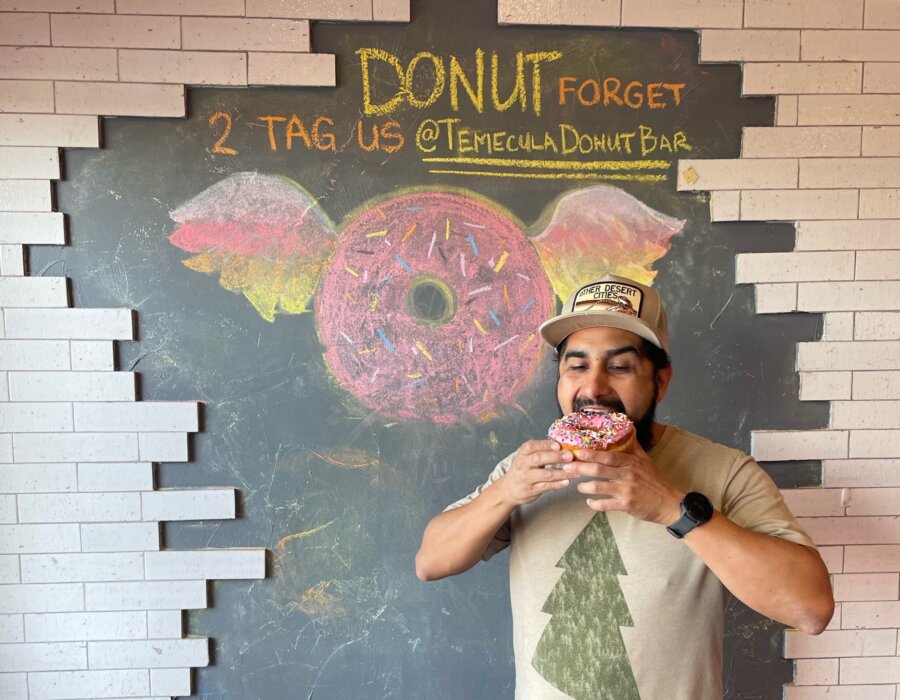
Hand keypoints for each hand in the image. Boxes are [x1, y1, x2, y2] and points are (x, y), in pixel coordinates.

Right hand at [498, 440, 573, 505]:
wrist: (509, 489)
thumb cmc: (523, 469)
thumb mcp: (526, 457)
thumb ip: (540, 450)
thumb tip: (563, 444)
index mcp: (523, 453)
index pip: (532, 446)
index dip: (546, 445)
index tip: (558, 445)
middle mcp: (523, 464)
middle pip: (539, 458)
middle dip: (556, 457)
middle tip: (570, 456)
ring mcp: (526, 478)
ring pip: (546, 474)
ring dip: (562, 473)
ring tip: (576, 471)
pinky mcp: (531, 490)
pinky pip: (546, 487)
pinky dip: (557, 484)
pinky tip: (567, 482)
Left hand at [561, 442, 684, 524]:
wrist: (670, 503)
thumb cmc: (655, 480)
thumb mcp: (645, 460)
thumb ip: (633, 446)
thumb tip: (628, 428)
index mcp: (631, 462)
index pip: (608, 456)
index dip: (591, 453)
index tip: (577, 452)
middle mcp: (627, 474)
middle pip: (599, 470)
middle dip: (580, 468)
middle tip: (567, 467)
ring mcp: (626, 490)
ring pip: (599, 487)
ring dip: (584, 487)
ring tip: (578, 486)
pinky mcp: (626, 505)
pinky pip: (605, 504)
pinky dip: (595, 504)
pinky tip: (589, 502)